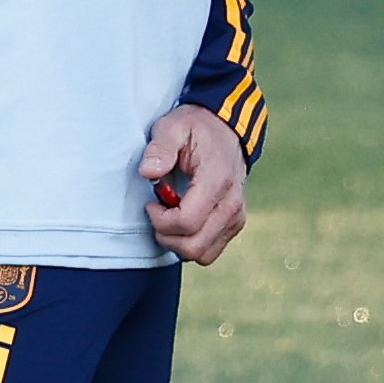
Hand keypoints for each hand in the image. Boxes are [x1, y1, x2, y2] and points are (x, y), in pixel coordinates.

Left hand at [138, 103, 249, 264]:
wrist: (225, 130)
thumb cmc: (195, 129)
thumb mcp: (172, 128)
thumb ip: (160, 148)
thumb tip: (148, 172)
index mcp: (217, 181)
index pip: (186, 221)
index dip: (160, 220)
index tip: (152, 203)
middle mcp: (232, 204)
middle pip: (194, 246)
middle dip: (166, 236)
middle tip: (158, 213)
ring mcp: (236, 217)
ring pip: (202, 254)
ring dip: (178, 243)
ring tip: (170, 218)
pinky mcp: (235, 224)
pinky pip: (210, 251)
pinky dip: (191, 243)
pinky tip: (183, 221)